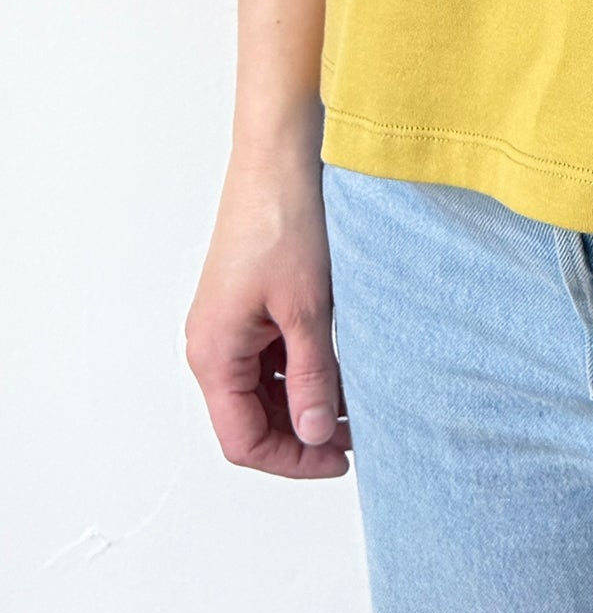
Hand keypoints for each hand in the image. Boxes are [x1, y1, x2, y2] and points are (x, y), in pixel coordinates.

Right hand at [184, 148, 349, 479]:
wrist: (283, 153)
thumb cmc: (286, 220)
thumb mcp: (308, 309)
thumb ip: (311, 377)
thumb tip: (314, 435)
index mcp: (214, 353)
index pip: (243, 440)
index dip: (293, 460)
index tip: (343, 459)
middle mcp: (214, 342)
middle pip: (251, 419)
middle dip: (302, 433)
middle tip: (359, 434)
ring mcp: (231, 321)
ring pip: (264, 388)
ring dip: (306, 400)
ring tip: (359, 400)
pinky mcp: (251, 301)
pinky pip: (273, 354)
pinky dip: (305, 367)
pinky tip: (344, 363)